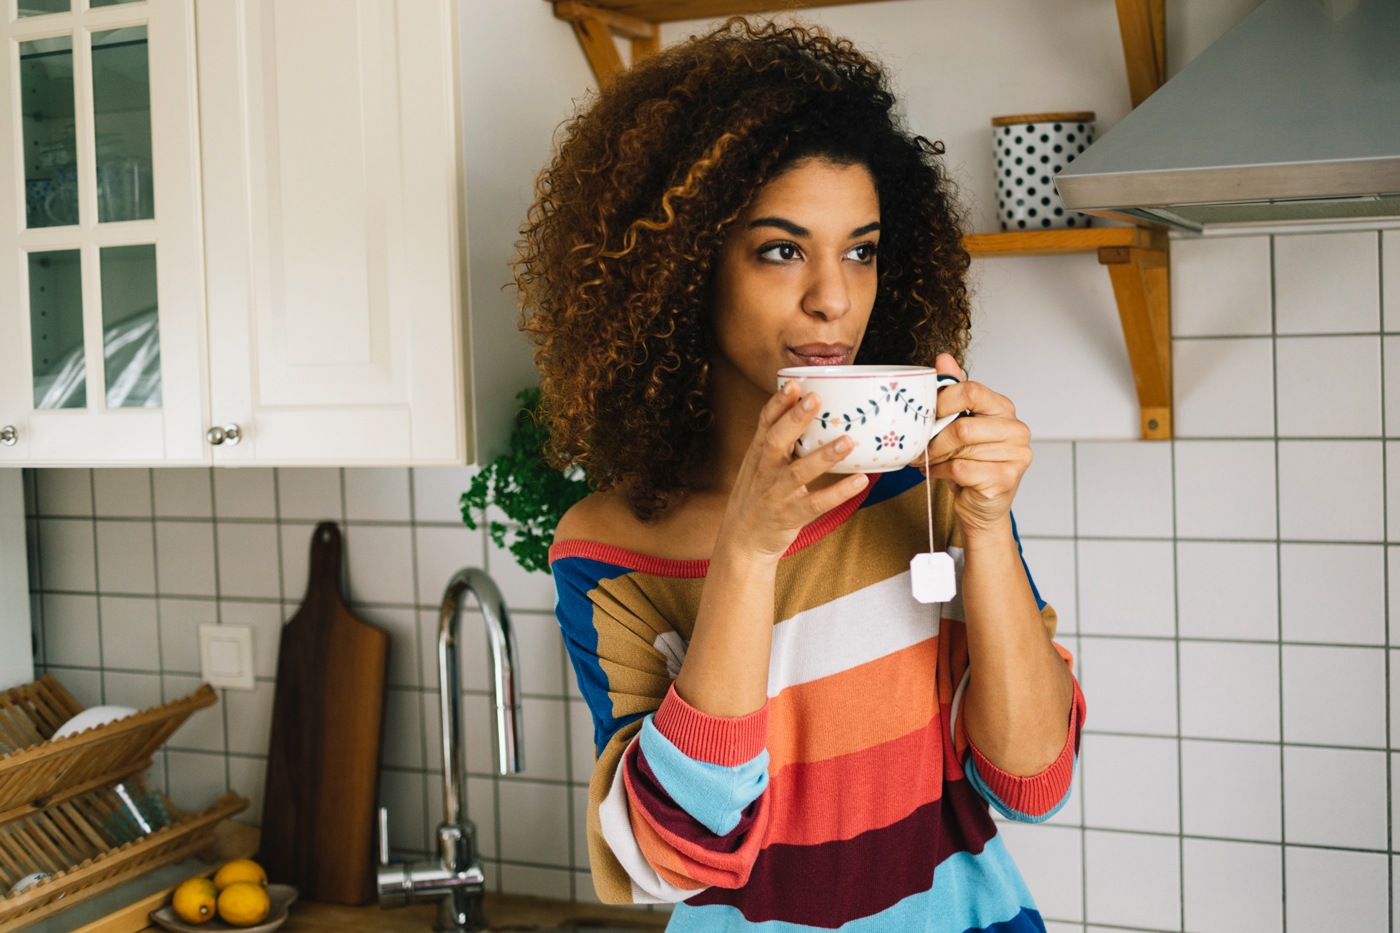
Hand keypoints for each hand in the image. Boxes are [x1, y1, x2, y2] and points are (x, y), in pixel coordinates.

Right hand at [719, 381, 869, 560]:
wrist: (741, 542)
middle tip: (815, 398)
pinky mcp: (790, 516)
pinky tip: (859, 481)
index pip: (764, 423)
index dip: (778, 402)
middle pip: (776, 440)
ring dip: (823, 455)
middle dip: (794, 419)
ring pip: (798, 472)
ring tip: (848, 440)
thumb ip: (778, 442)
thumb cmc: (758, 497)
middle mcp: (765, 471)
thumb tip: (807, 410)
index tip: (793, 382)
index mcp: (758, 455)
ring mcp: (776, 494)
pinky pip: (816, 504)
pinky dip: (838, 492)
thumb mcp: (759, 465)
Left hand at [920, 353, 1031, 535]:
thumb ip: (953, 391)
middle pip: (963, 426)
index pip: (971, 391)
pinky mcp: (1007, 478)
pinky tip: (941, 474)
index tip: (925, 416)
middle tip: (920, 448)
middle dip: (934, 439)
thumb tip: (944, 358)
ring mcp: (1016, 455)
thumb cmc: (969, 462)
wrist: (981, 505)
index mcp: (1004, 408)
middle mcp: (1016, 429)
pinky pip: (962, 469)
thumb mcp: (958, 423)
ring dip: (936, 458)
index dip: (942, 402)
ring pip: (960, 449)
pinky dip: (942, 473)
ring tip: (929, 461)